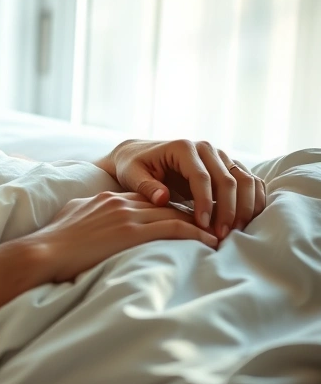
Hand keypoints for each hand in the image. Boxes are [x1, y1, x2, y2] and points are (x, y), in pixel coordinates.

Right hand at [31, 192, 217, 282]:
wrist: (43, 251)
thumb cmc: (52, 241)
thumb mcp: (71, 217)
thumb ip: (86, 211)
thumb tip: (89, 216)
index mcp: (107, 198)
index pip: (146, 198)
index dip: (167, 207)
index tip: (184, 215)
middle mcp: (121, 202)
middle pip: (165, 203)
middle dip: (190, 212)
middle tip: (211, 222)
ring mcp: (127, 215)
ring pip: (174, 213)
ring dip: (200, 223)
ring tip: (218, 233)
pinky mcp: (132, 232)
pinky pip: (173, 229)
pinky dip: (195, 234)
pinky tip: (209, 242)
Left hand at [96, 139, 266, 239]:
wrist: (142, 156)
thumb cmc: (134, 166)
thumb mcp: (131, 174)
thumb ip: (145, 186)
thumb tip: (162, 198)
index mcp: (183, 148)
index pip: (202, 177)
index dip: (205, 202)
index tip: (202, 225)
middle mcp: (207, 148)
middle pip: (228, 180)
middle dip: (227, 210)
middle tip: (221, 235)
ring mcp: (221, 156)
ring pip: (245, 180)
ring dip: (244, 207)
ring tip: (234, 232)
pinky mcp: (229, 167)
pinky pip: (250, 183)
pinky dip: (252, 201)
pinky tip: (245, 221)